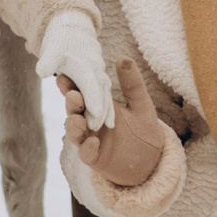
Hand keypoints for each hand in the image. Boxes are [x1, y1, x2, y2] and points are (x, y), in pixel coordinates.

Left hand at [32, 11, 110, 128]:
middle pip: (100, 93)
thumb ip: (47, 62)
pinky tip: (110, 122)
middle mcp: (95, 71)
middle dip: (99, 110)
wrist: (72, 31)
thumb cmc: (59, 43)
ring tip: (104, 126)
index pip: (89, 84)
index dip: (92, 99)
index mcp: (83, 66)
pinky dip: (110, 108)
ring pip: (106, 95)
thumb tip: (41, 71)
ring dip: (106, 111)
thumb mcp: (50, 51)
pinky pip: (107, 95)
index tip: (96, 114)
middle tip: (95, 127)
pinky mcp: (101, 79)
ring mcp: (100, 75)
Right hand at [59, 58, 165, 189]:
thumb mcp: (140, 103)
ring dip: (73, 125)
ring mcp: (89, 140)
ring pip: (76, 132)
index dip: (72, 85)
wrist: (150, 158)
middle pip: (75, 111)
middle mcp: (89, 122)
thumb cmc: (144, 128)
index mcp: (97, 105)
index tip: (66, 74)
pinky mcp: (95, 158)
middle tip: (72, 94)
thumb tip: (124, 57)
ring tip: (76, 119)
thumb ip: (132, 83)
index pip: (81, 93)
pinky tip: (93, 142)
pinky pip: (87, 154)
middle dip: (72, 103)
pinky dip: (88, 148)